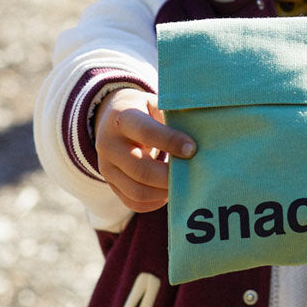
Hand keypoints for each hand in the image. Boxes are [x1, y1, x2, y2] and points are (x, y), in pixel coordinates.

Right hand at [94, 88, 195, 212]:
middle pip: (140, 169)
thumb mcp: (154, 103)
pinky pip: (132, 202)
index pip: (146, 132)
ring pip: (136, 191)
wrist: (111, 117)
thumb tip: (199, 137)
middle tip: (191, 174)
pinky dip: (154, 203)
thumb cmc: (143, 109)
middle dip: (169, 176)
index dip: (171, 142)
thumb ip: (172, 117)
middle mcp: (109, 144)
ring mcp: (106, 167)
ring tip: (182, 184)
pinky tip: (168, 193)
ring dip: (163, 192)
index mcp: (122, 117)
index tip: (192, 149)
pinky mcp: (110, 183)